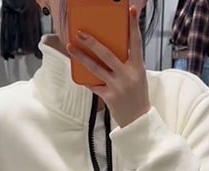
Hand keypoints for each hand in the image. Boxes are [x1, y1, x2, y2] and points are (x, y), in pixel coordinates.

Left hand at [67, 6, 150, 128]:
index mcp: (138, 66)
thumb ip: (127, 64)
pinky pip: (93, 85)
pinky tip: (77, 73)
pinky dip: (85, 79)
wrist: (138, 120)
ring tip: (71, 48)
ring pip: (96, 67)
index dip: (133, 26)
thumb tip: (110, 53)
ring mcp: (117, 85)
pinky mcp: (108, 96)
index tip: (129, 11)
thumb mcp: (138, 76)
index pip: (136, 42)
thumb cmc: (137, 96)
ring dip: (81, 57)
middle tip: (81, 33)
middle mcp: (127, 74)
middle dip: (93, 42)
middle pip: (108, 54)